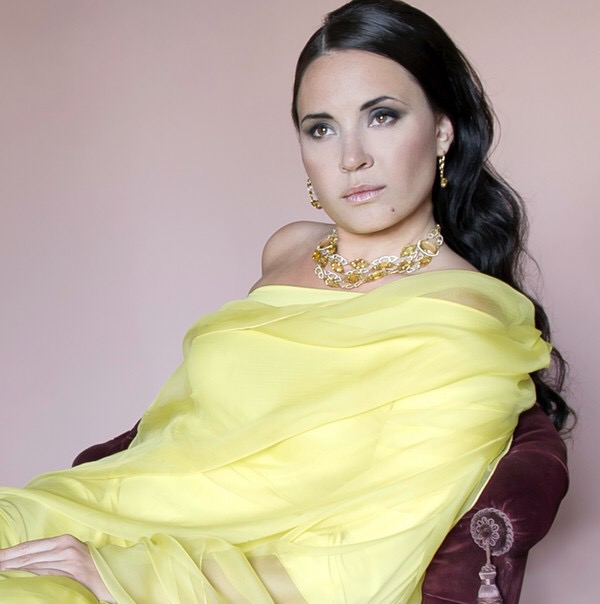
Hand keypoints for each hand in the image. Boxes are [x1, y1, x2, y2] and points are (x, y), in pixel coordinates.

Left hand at [0, 534, 114, 602]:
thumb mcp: (70, 558)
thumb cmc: (92, 567)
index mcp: (64, 540)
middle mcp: (65, 546)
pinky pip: (47, 573)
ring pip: (35, 563)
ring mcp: (70, 559)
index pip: (30, 546)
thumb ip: (50, 560)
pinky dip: (31, 573)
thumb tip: (26, 564)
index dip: (11, 552)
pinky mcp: (74, 572)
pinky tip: (18, 574)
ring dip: (14, 566)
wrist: (115, 574)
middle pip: (29, 554)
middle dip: (8, 558)